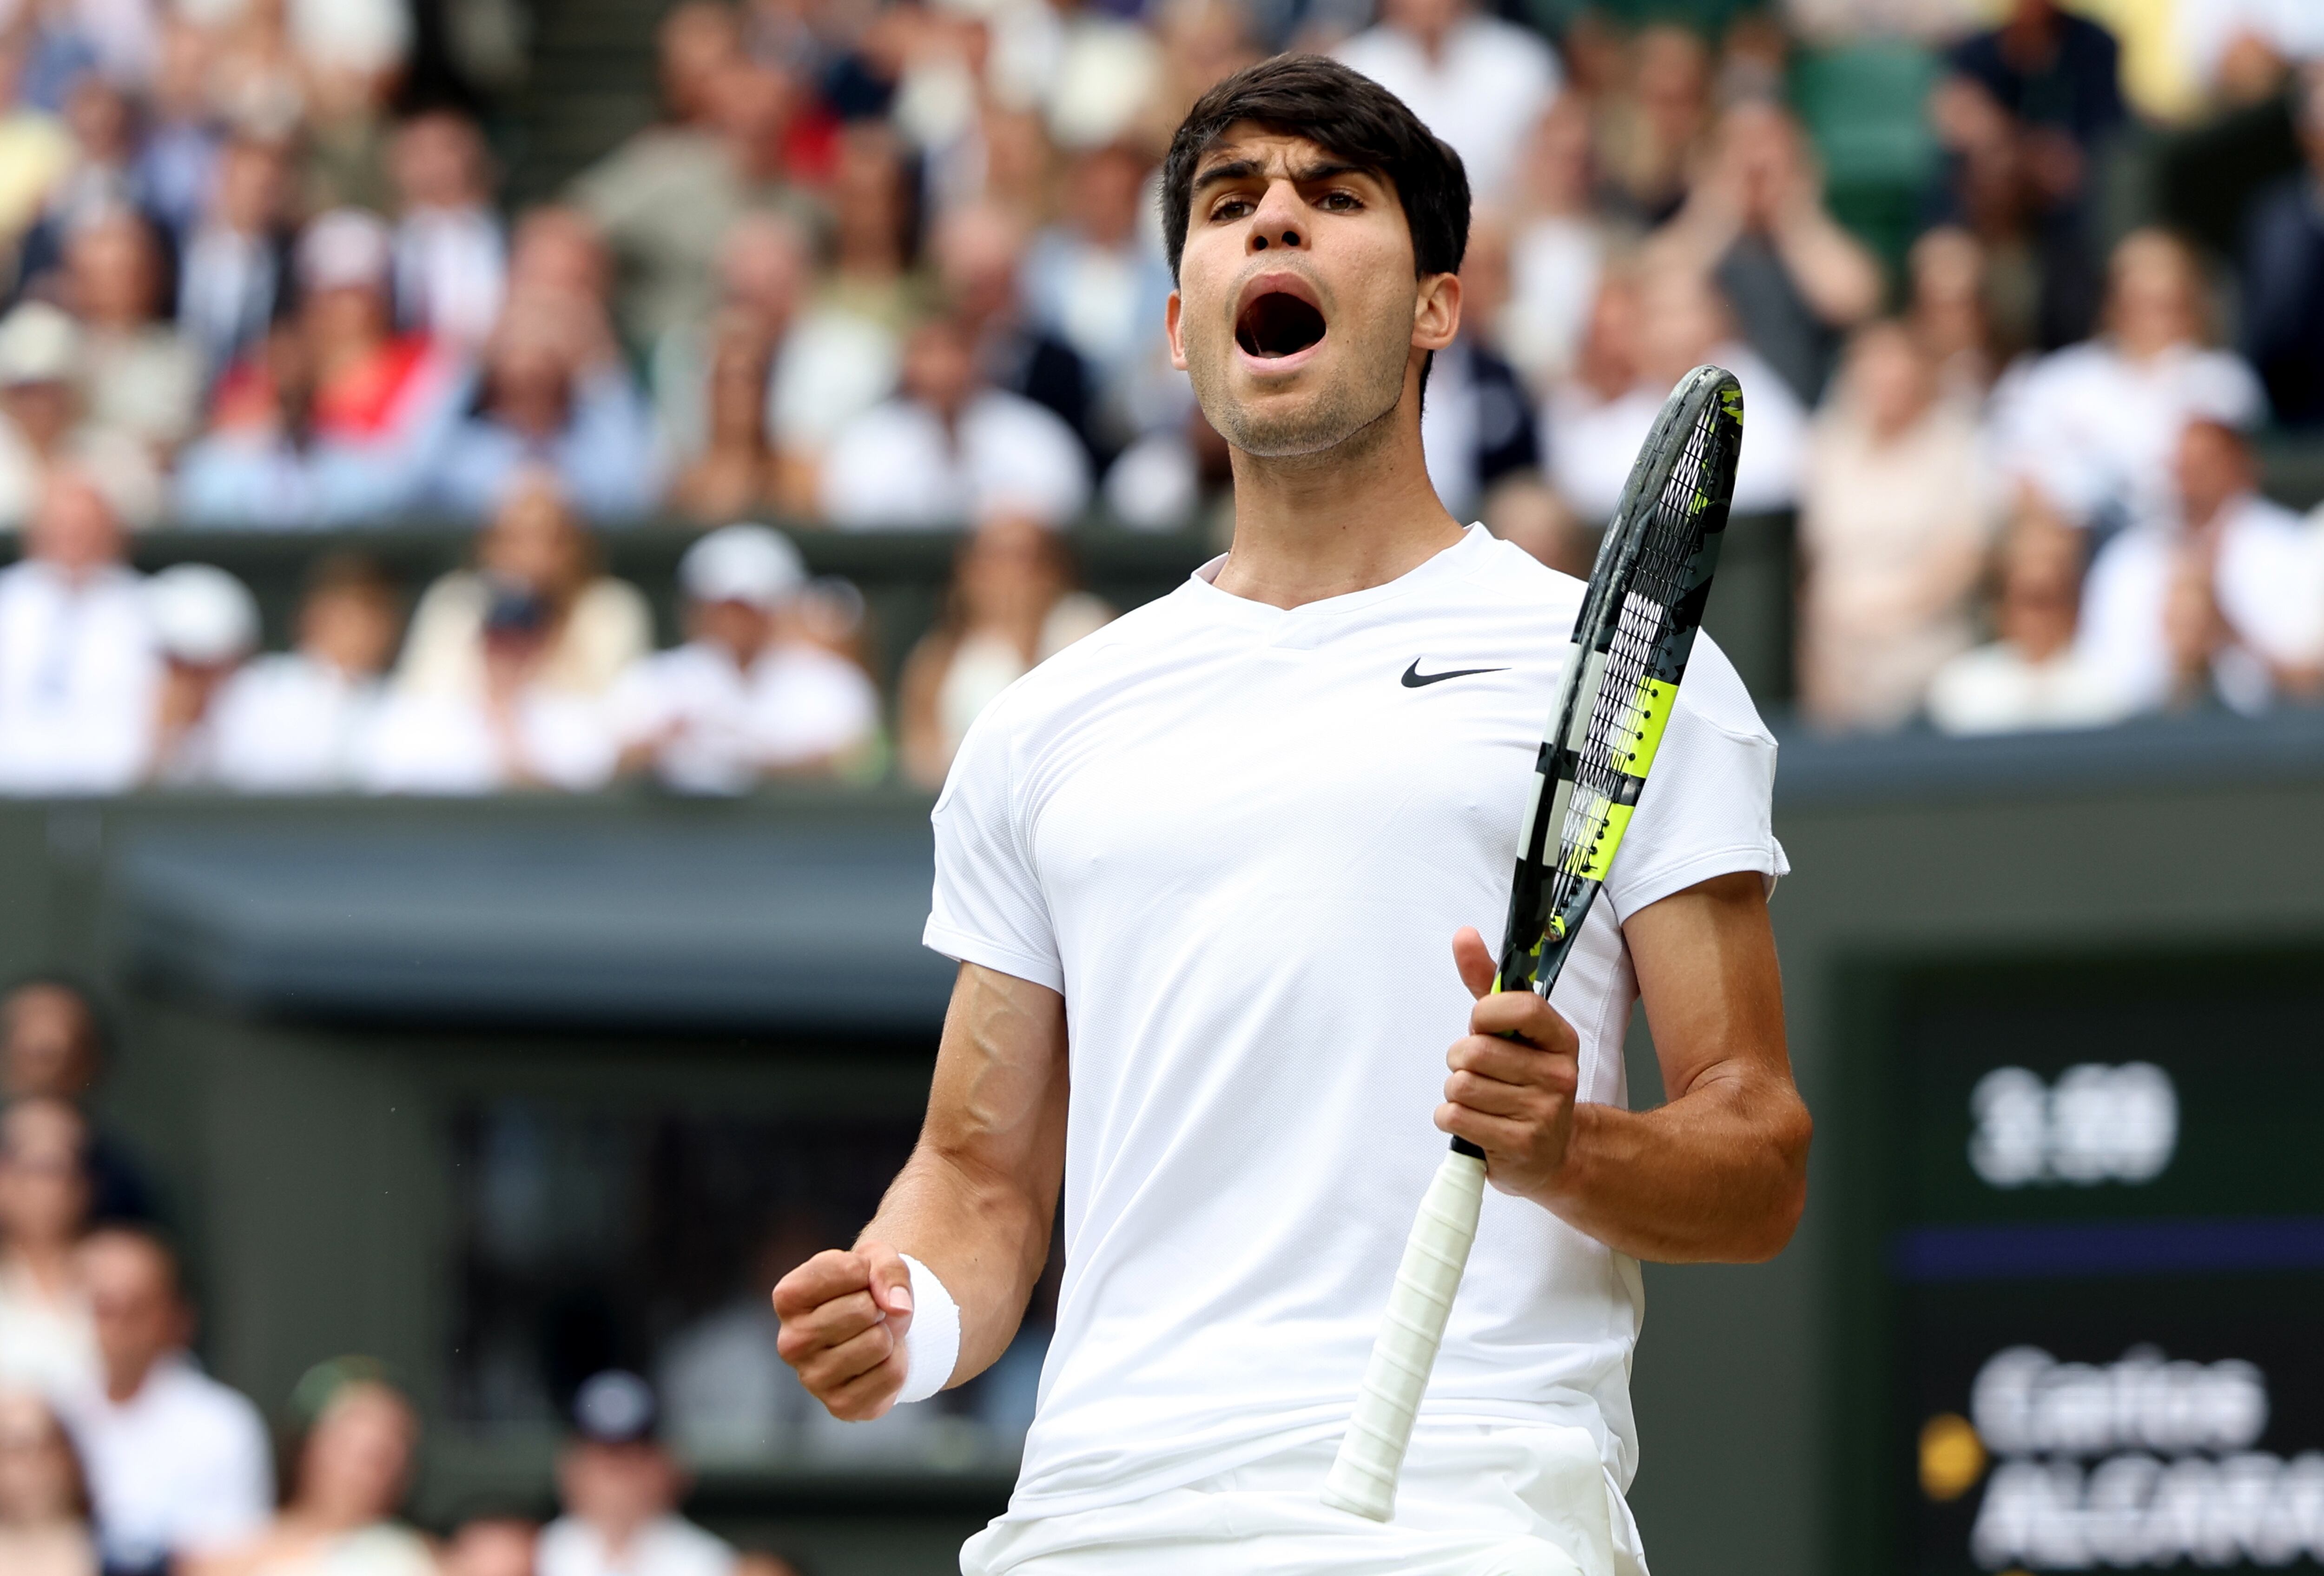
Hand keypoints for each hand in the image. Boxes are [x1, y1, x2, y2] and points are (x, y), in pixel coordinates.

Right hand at [772, 1243, 916, 1420]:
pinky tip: (877, 1361)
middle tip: (869, 1313)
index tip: (859, 1280)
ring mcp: (812, 1378)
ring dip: (888, 1334)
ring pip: (878, 1343)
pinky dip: (897, 1361)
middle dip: (878, 1305)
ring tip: (872, 1335)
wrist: (879, 1330)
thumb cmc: (867, 1289)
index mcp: (787, 1297)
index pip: (840, 1269)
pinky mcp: (840, 1405)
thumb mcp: (876, 1259)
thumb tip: (898, 1307)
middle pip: (862, 1310)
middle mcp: (790, 1341)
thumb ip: (887, 1268)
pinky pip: (892, 1374)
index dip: (865, 1269)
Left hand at [1435, 927, 1580, 1200]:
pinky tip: (1474, 1122)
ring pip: (1460, 1086)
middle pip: (1475, 1051)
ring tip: (1479, 1098)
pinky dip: (1451, 1119)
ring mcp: (1542, 1113)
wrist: (1553, 1152)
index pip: (1520, 1007)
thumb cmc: (1523, 1082)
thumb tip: (1464, 934)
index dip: (1485, 1014)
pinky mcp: (1519, 1145)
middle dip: (1460, 1060)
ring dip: (1455, 1092)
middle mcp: (1558, 1075)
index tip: (1482, 1026)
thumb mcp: (1512, 1031)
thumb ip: (1486, 982)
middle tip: (1476, 1071)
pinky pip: (1455, 1118)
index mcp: (1561, 1040)